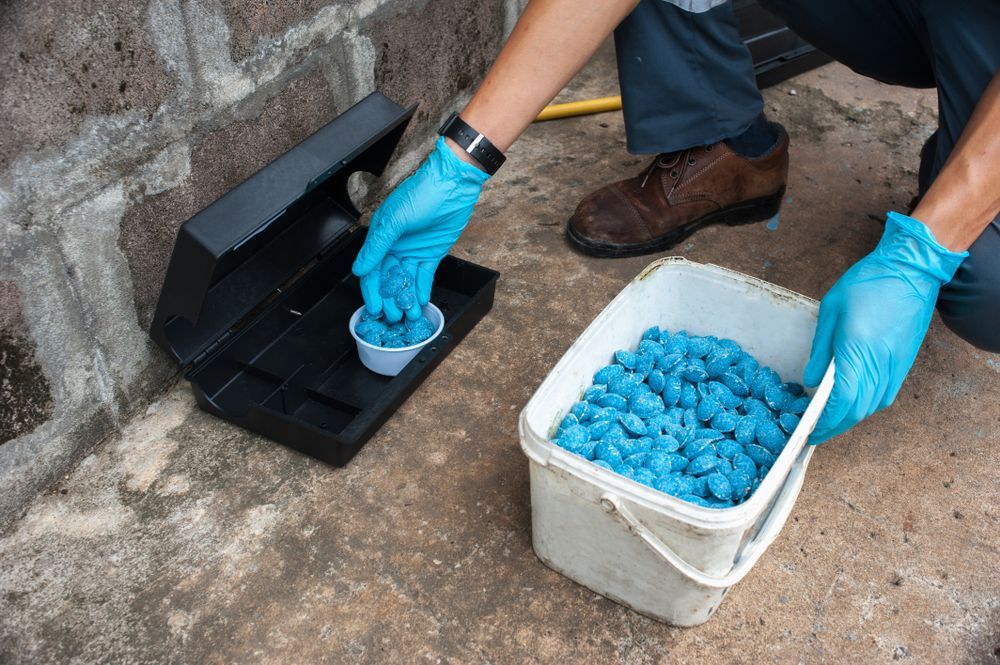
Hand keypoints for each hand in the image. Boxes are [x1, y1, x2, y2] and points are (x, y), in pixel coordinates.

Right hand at [352, 136, 489, 321]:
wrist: (453, 184)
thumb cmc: (421, 195)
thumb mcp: (395, 220)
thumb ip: (377, 246)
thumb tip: (359, 269)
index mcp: (381, 237)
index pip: (371, 270)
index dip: (372, 291)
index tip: (374, 309)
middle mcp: (395, 247)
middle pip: (389, 279)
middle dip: (390, 299)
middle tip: (393, 318)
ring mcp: (413, 251)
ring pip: (406, 281)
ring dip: (406, 298)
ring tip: (408, 315)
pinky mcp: (432, 254)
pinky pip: (424, 276)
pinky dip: (422, 289)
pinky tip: (420, 302)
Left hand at [803, 212, 966, 442]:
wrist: (909, 272)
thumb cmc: (866, 285)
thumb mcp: (830, 312)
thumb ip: (820, 351)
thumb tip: (811, 382)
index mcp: (857, 351)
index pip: (842, 401)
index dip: (825, 422)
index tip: (809, 431)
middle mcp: (880, 364)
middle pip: (858, 410)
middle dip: (834, 427)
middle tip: (814, 433)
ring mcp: (895, 366)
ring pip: (872, 406)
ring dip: (850, 418)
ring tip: (828, 421)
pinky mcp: (904, 364)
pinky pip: (885, 395)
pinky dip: (866, 406)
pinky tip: (852, 403)